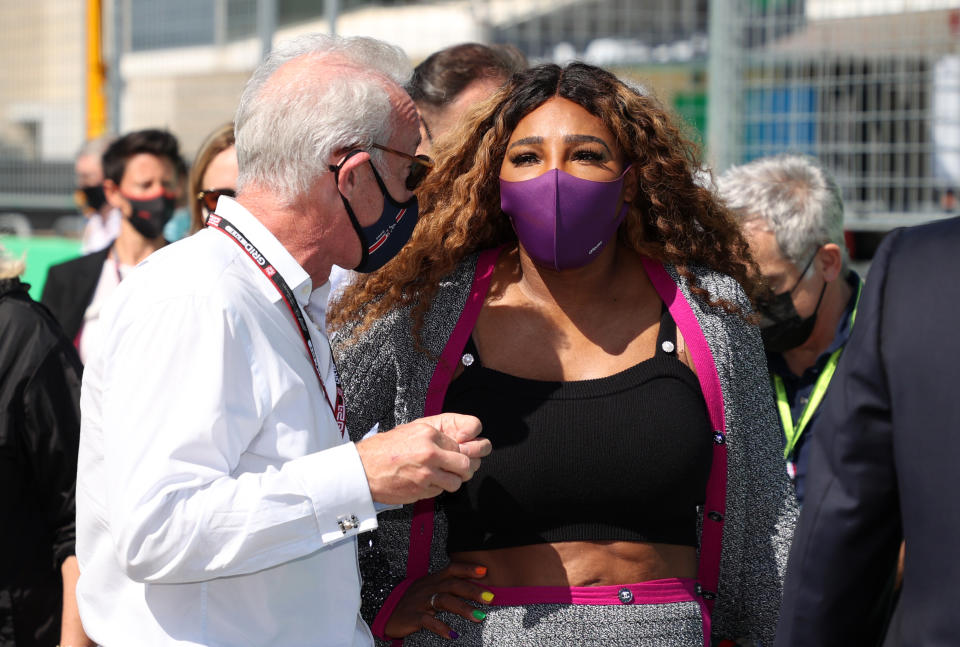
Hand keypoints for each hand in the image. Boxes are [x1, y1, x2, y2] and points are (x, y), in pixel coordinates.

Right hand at [356, 413, 490, 504]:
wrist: (362, 469)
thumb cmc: (382, 450)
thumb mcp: (409, 431)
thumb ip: (432, 437)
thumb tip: (453, 445)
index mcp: (428, 435)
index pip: (458, 446)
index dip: (457, 452)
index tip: (452, 455)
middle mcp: (430, 454)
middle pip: (464, 464)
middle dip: (462, 468)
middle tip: (455, 469)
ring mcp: (427, 474)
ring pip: (456, 482)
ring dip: (451, 481)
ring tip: (439, 477)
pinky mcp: (421, 490)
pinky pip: (439, 492)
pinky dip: (435, 489)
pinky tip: (424, 483)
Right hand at [385, 562, 493, 638]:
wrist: (385, 611)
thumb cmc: (412, 601)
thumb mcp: (428, 588)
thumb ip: (446, 587)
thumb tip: (472, 589)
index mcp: (433, 579)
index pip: (452, 569)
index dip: (468, 569)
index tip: (485, 571)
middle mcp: (428, 587)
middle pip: (452, 585)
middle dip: (472, 590)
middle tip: (490, 598)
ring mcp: (420, 601)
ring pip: (443, 600)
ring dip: (463, 608)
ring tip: (478, 616)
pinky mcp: (413, 616)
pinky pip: (428, 621)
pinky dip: (441, 627)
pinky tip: (452, 634)